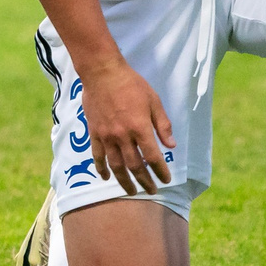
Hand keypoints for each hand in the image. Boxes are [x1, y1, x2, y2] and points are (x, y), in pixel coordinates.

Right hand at [79, 61, 174, 196]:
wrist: (102, 73)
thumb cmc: (131, 84)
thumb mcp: (154, 101)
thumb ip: (162, 125)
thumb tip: (171, 145)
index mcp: (140, 128)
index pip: (153, 157)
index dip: (160, 171)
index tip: (166, 180)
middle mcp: (123, 136)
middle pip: (135, 166)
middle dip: (144, 181)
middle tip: (151, 191)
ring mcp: (107, 136)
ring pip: (116, 165)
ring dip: (124, 181)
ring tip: (131, 191)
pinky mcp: (94, 133)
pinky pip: (97, 155)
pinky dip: (101, 169)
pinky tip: (106, 178)